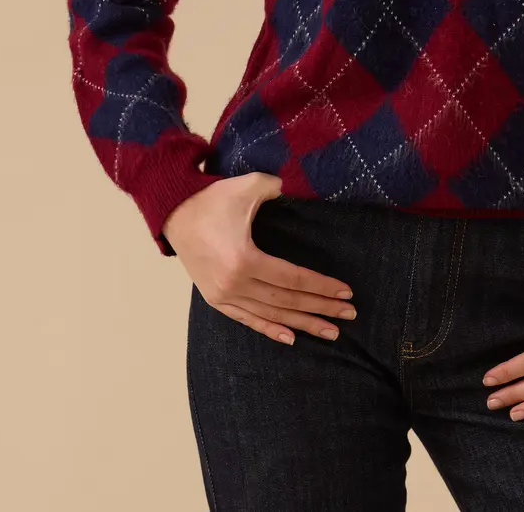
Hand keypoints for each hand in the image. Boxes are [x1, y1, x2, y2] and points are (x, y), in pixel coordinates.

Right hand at [162, 172, 356, 344]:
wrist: (174, 212)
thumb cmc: (213, 198)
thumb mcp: (249, 186)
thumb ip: (277, 186)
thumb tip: (300, 186)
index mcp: (244, 260)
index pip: (293, 279)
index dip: (322, 286)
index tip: (346, 292)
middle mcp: (234, 284)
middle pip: (287, 301)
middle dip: (320, 309)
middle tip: (349, 315)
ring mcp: (223, 295)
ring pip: (271, 315)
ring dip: (302, 323)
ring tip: (329, 332)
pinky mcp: (215, 299)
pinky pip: (247, 319)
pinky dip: (269, 329)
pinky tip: (290, 338)